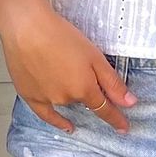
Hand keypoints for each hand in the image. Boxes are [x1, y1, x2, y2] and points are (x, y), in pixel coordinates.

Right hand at [0, 0, 135, 132]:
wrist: (26, 28)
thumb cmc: (60, 36)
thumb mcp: (94, 56)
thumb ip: (112, 82)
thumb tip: (129, 103)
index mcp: (84, 89)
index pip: (105, 110)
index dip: (116, 119)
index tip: (124, 128)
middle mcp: (66, 98)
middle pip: (84, 101)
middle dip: (88, 92)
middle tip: (82, 72)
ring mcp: (46, 99)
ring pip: (66, 102)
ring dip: (72, 96)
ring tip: (67, 76)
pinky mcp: (29, 96)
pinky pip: (46, 114)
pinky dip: (57, 121)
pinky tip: (66, 126)